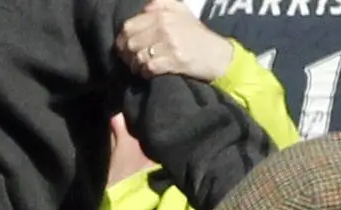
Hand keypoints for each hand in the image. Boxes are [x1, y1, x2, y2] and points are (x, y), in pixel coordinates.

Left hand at [118, 1, 235, 82]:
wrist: (217, 55)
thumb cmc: (196, 35)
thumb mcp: (180, 10)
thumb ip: (159, 5)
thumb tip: (141, 10)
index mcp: (162, 11)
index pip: (130, 25)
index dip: (122, 39)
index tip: (123, 48)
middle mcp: (164, 24)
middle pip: (131, 41)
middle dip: (127, 54)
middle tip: (130, 61)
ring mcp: (170, 42)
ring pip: (138, 56)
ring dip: (136, 65)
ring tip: (140, 68)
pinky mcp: (175, 60)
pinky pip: (149, 67)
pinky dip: (145, 73)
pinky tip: (148, 73)